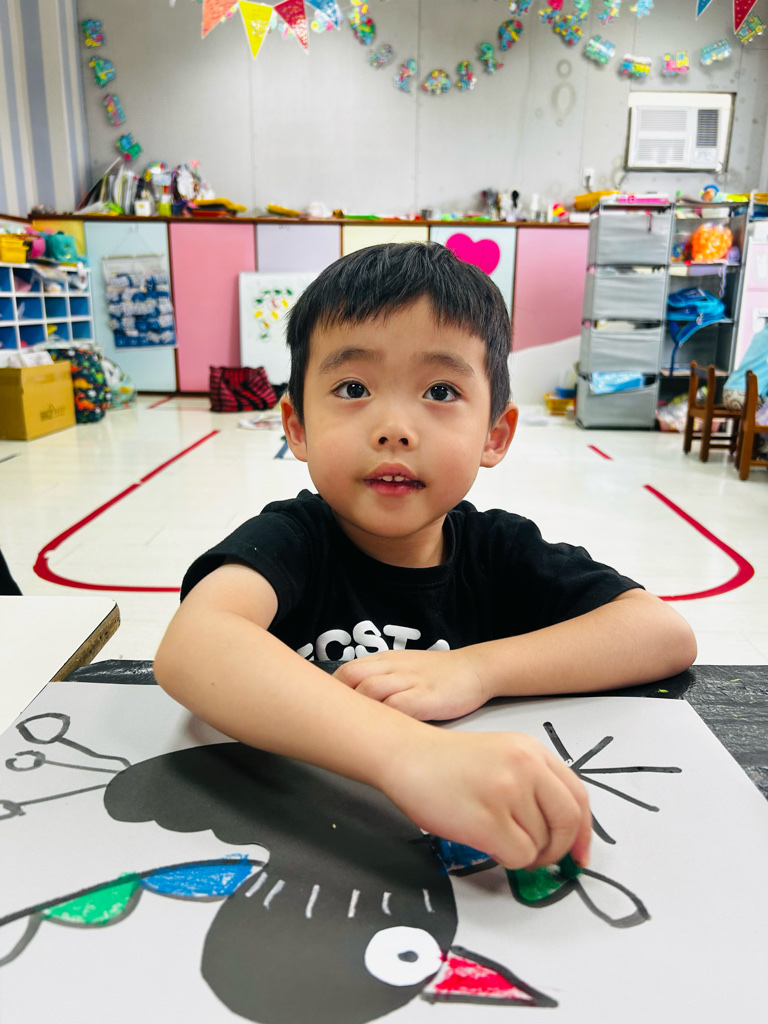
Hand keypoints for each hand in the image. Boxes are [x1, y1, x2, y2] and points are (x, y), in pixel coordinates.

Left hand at [333, 649, 487, 720]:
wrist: (475, 669)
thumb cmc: (438, 675)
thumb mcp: (405, 668)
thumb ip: (381, 679)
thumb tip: (353, 704)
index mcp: (386, 660)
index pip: (347, 670)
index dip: (332, 691)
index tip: (326, 713)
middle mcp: (394, 668)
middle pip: (351, 677)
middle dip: (338, 701)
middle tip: (336, 725)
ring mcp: (410, 681)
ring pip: (370, 690)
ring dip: (359, 711)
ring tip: (355, 734)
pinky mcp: (427, 697)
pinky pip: (398, 706)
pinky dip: (386, 720)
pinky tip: (383, 735)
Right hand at [381, 728, 591, 870]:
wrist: (405, 755)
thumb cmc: (446, 761)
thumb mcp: (502, 753)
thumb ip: (534, 782)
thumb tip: (559, 831)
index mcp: (532, 750)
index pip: (578, 796)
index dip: (584, 832)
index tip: (580, 854)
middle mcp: (526, 767)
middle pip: (568, 823)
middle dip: (559, 850)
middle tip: (542, 859)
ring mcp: (508, 792)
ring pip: (541, 845)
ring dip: (524, 852)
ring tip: (497, 836)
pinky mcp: (488, 820)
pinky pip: (519, 857)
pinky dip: (508, 859)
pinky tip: (487, 842)